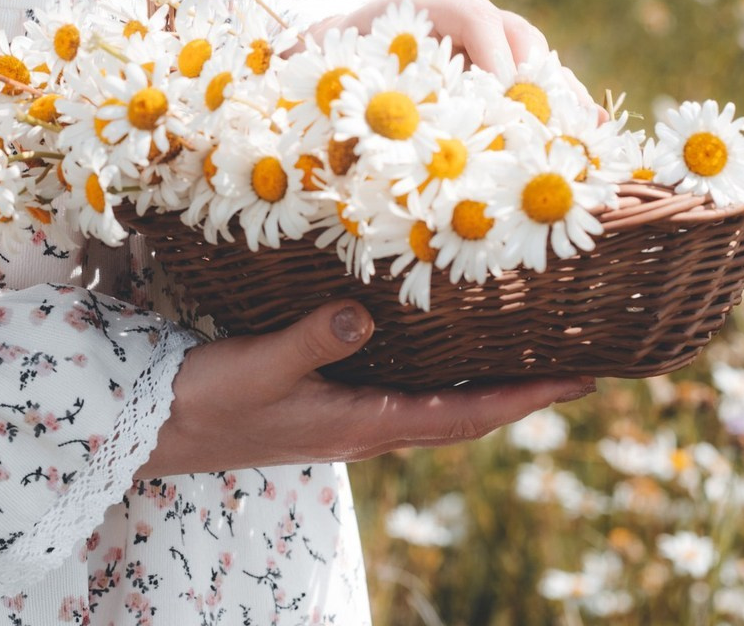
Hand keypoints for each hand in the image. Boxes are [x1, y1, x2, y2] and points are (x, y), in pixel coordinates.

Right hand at [137, 300, 594, 477]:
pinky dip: (439, 384)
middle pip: (463, 419)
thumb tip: (367, 312)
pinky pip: (404, 399)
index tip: (580, 384)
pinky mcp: (327, 409)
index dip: (525, 400)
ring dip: (484, 393)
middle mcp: (367, 428)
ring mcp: (348, 422)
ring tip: (522, 364)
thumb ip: (314, 339)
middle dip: (520, 399)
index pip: (464, 415)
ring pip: (436, 411)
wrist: (162, 432)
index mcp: (364, 423)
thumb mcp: (262, 365)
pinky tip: (435, 357)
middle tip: (572, 373)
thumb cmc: (211, 401)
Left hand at [303, 0, 595, 110]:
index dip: (493, 54)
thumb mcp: (341, 69)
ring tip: (584, 131)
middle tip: (548, 122)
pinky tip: (590, 130)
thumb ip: (364, 86)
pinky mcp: (495, 64)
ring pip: (534, 57)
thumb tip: (384, 123)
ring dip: (558, 94)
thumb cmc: (335, 61)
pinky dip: (559, 103)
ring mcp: (484, 38)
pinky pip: (535, 80)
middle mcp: (462, 15)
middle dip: (536, 78)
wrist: (335, 47)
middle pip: (516, 33)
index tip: (503, 95)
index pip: (472, 16)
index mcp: (424, 6)